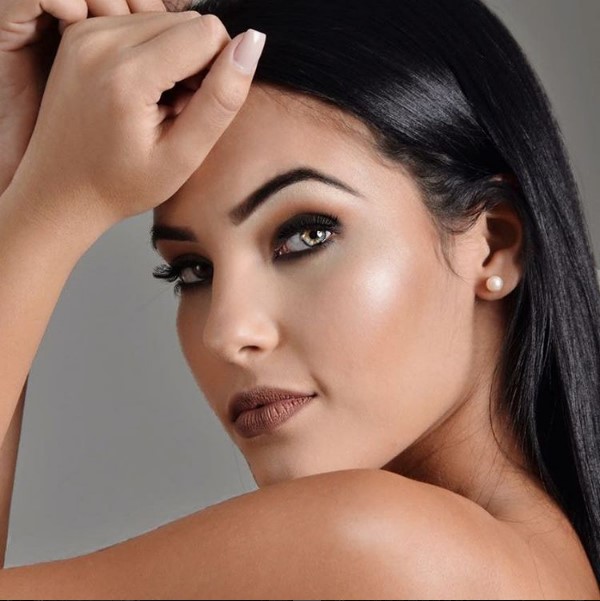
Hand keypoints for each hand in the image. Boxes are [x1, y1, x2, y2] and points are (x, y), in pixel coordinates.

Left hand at [7, 12, 264, 227]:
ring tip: (155, 105)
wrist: (60, 190)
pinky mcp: (81, 33)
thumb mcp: (183, 156)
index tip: (193, 110)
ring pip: (166, 19)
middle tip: (174, 111)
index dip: (218, 71)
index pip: (208, 32)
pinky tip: (140, 92)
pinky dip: (153, 53)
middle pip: (188, 21)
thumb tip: (252, 42)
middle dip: (197, 63)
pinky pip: (141, 23)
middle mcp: (101, 40)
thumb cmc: (122, 184)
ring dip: (176, 58)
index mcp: (127, 75)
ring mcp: (86, 32)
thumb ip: (221, 99)